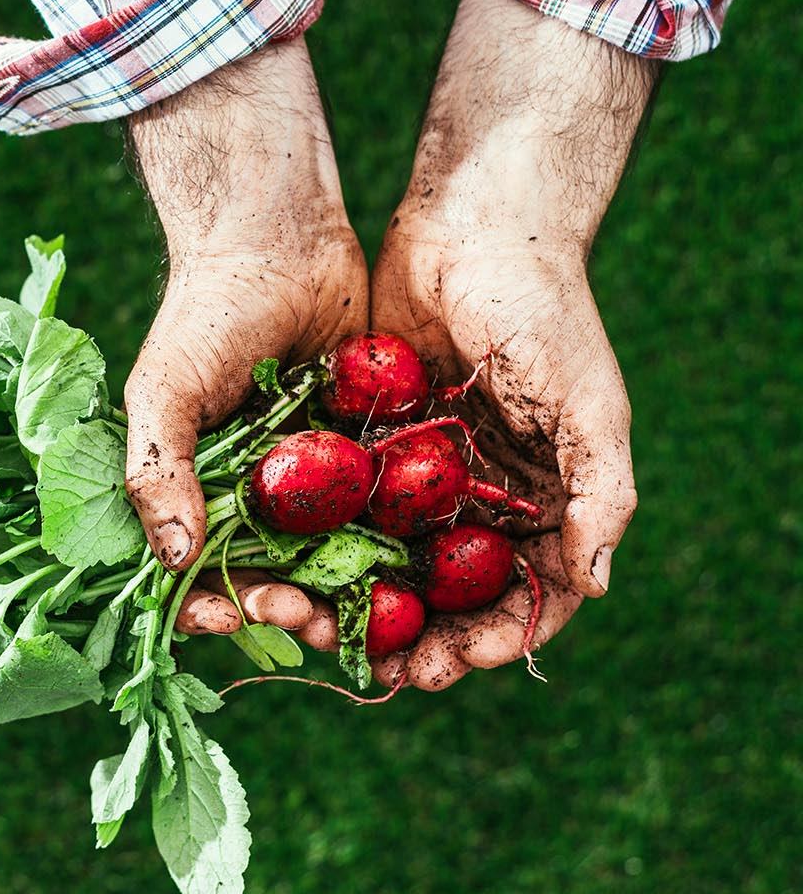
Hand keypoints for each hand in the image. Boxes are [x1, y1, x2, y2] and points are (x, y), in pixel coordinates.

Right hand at [118, 40, 367, 646]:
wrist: (280, 237)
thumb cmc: (203, 314)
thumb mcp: (163, 391)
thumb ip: (159, 471)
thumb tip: (173, 559)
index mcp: (203, 493)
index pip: (200, 573)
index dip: (213, 605)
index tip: (231, 615)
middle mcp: (262, 499)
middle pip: (276, 580)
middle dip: (291, 611)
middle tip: (310, 618)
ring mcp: (321, 482)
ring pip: (339, 561)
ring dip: (351, 597)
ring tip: (366, 615)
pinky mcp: (375, 457)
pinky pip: (390, 513)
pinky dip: (404, 546)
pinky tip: (419, 570)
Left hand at [369, 0, 654, 689]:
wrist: (471, 222)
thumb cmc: (544, 308)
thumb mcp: (587, 400)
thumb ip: (602, 490)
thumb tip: (595, 584)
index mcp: (545, 499)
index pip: (527, 596)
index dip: (496, 640)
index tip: (455, 667)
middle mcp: (482, 497)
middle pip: (452, 595)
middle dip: (422, 639)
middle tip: (387, 671)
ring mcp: (423, 472)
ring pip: (392, 561)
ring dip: (365, 604)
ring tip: (329, 634)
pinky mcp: (368, 441)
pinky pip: (345, 509)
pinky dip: (324, 546)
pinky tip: (292, 572)